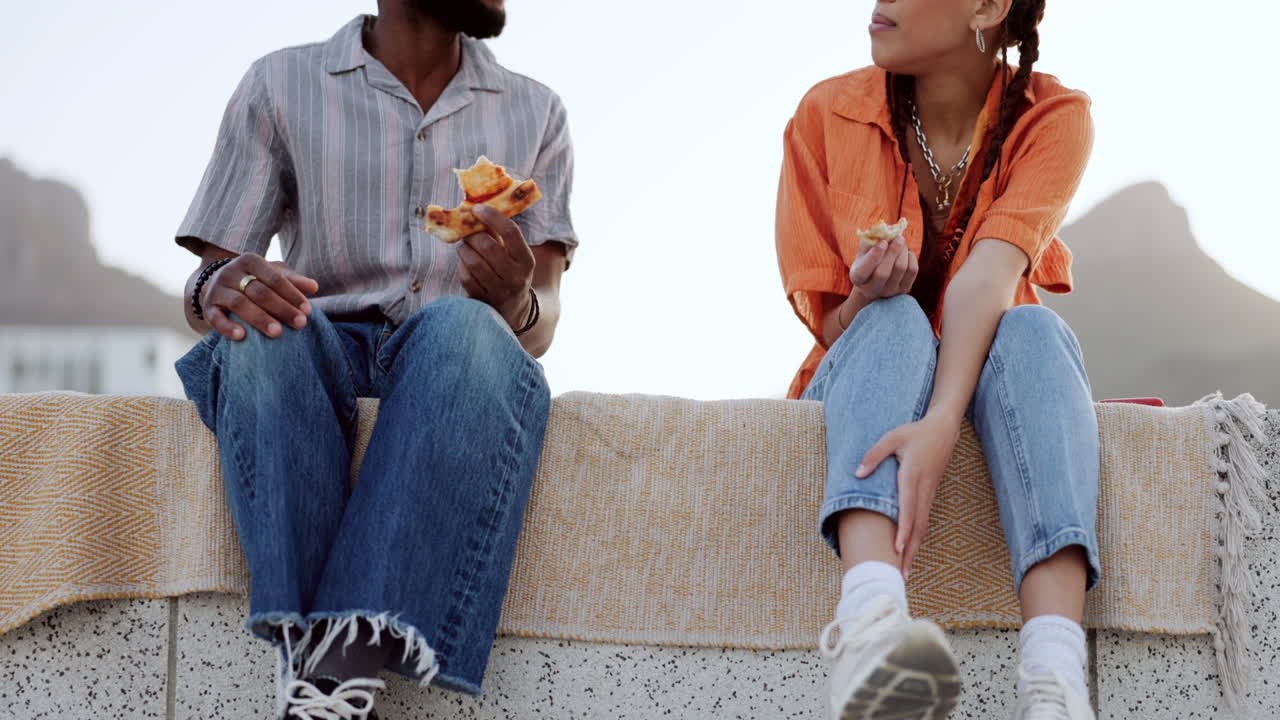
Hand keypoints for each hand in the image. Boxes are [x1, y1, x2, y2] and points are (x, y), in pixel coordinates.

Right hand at [201, 254, 318, 340]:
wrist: (216, 284)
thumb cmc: (253, 280)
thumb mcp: (273, 274)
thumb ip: (293, 280)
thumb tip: (314, 287)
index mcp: (250, 261)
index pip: (274, 278)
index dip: (292, 294)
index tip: (308, 311)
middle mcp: (231, 272)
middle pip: (259, 291)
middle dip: (281, 308)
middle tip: (300, 324)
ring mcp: (217, 289)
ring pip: (239, 303)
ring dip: (259, 318)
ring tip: (277, 332)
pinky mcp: (208, 307)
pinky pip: (215, 318)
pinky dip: (227, 327)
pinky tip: (241, 337)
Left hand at [459, 204, 535, 327]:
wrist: (515, 309)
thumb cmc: (511, 272)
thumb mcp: (515, 256)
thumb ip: (499, 235)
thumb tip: (476, 210)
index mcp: (527, 261)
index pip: (511, 233)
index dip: (492, 217)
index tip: (477, 208)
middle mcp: (516, 277)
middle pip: (487, 246)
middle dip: (472, 234)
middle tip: (467, 231)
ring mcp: (499, 291)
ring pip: (473, 261)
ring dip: (464, 249)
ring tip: (465, 246)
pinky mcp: (483, 301)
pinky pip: (465, 276)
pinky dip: (461, 265)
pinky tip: (464, 262)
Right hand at [850, 235, 917, 301]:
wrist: (877, 277)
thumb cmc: (868, 258)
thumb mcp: (864, 249)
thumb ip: (870, 239)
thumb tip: (883, 229)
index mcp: (857, 278)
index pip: (864, 271)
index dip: (874, 256)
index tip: (883, 242)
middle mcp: (871, 289)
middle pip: (883, 272)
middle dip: (893, 251)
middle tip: (899, 237)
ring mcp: (888, 291)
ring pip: (900, 268)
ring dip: (903, 251)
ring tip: (901, 242)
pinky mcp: (903, 290)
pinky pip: (912, 270)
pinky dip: (911, 257)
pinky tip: (905, 253)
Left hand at [856, 413, 960, 579]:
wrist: (943, 430)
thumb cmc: (914, 433)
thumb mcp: (891, 437)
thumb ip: (873, 455)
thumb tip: (858, 475)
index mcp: (912, 476)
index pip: (907, 508)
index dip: (902, 530)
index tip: (896, 548)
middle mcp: (923, 489)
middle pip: (917, 525)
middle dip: (909, 550)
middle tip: (900, 574)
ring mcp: (929, 494)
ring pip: (922, 526)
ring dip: (914, 548)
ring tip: (905, 570)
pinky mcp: (930, 495)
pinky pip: (924, 520)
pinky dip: (918, 538)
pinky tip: (911, 550)